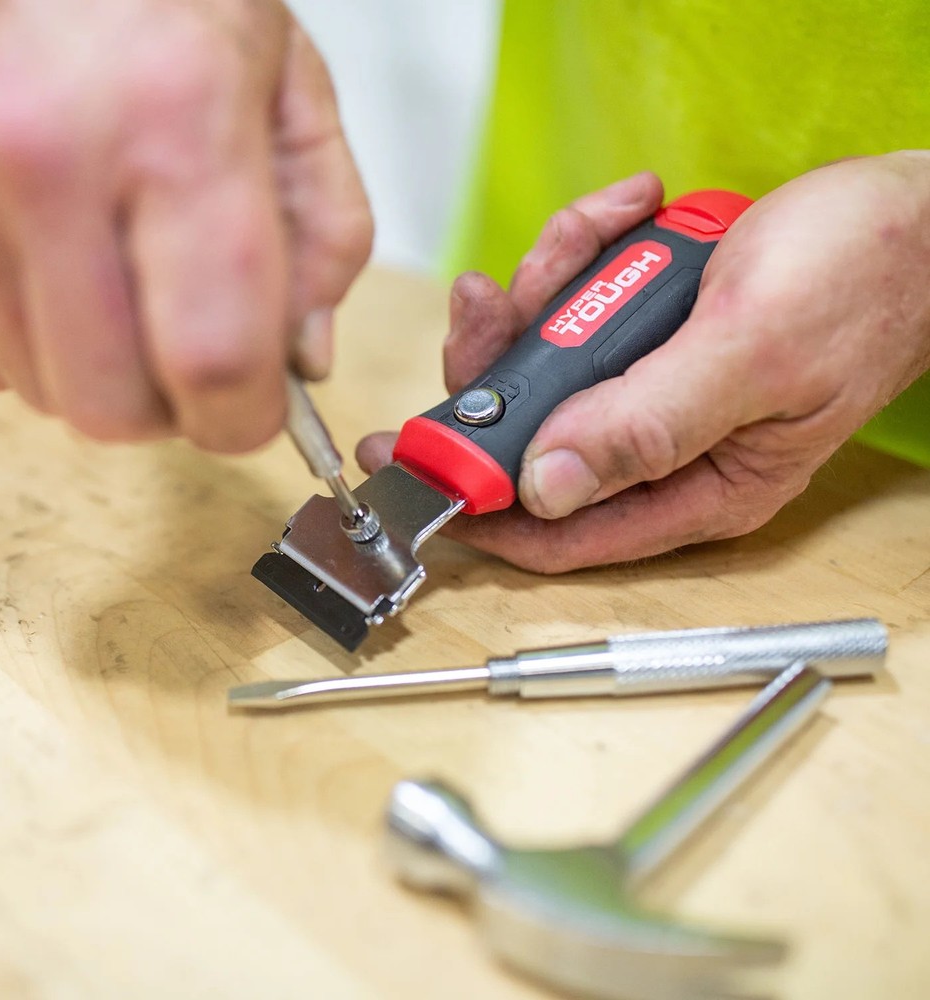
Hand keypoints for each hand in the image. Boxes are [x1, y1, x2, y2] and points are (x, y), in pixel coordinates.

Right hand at [0, 0, 371, 450]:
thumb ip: (324, 241)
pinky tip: (61, 271)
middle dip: (169, 408)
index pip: (213, 357)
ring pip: (37, 389)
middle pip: (111, 404)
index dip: (246, 419)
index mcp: (176, 123)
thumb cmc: (180, 2)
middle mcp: (44, 154)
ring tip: (124, 285)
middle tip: (191, 355)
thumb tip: (302, 362)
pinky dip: (29, 341)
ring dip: (98, 371)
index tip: (258, 411)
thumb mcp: (296, 97)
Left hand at [358, 155, 929, 570]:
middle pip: (534, 437)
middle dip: (501, 364)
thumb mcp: (751, 353)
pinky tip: (626, 213)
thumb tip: (546, 486)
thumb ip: (648, 423)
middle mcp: (665, 454)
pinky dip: (584, 257)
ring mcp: (653, 395)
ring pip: (548, 365)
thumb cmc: (859, 281)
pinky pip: (582, 311)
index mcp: (697, 489)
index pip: (558, 530)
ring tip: (592, 232)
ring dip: (546, 292)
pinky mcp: (649, 342)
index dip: (476, 504)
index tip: (408, 462)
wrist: (910, 214)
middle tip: (489, 298)